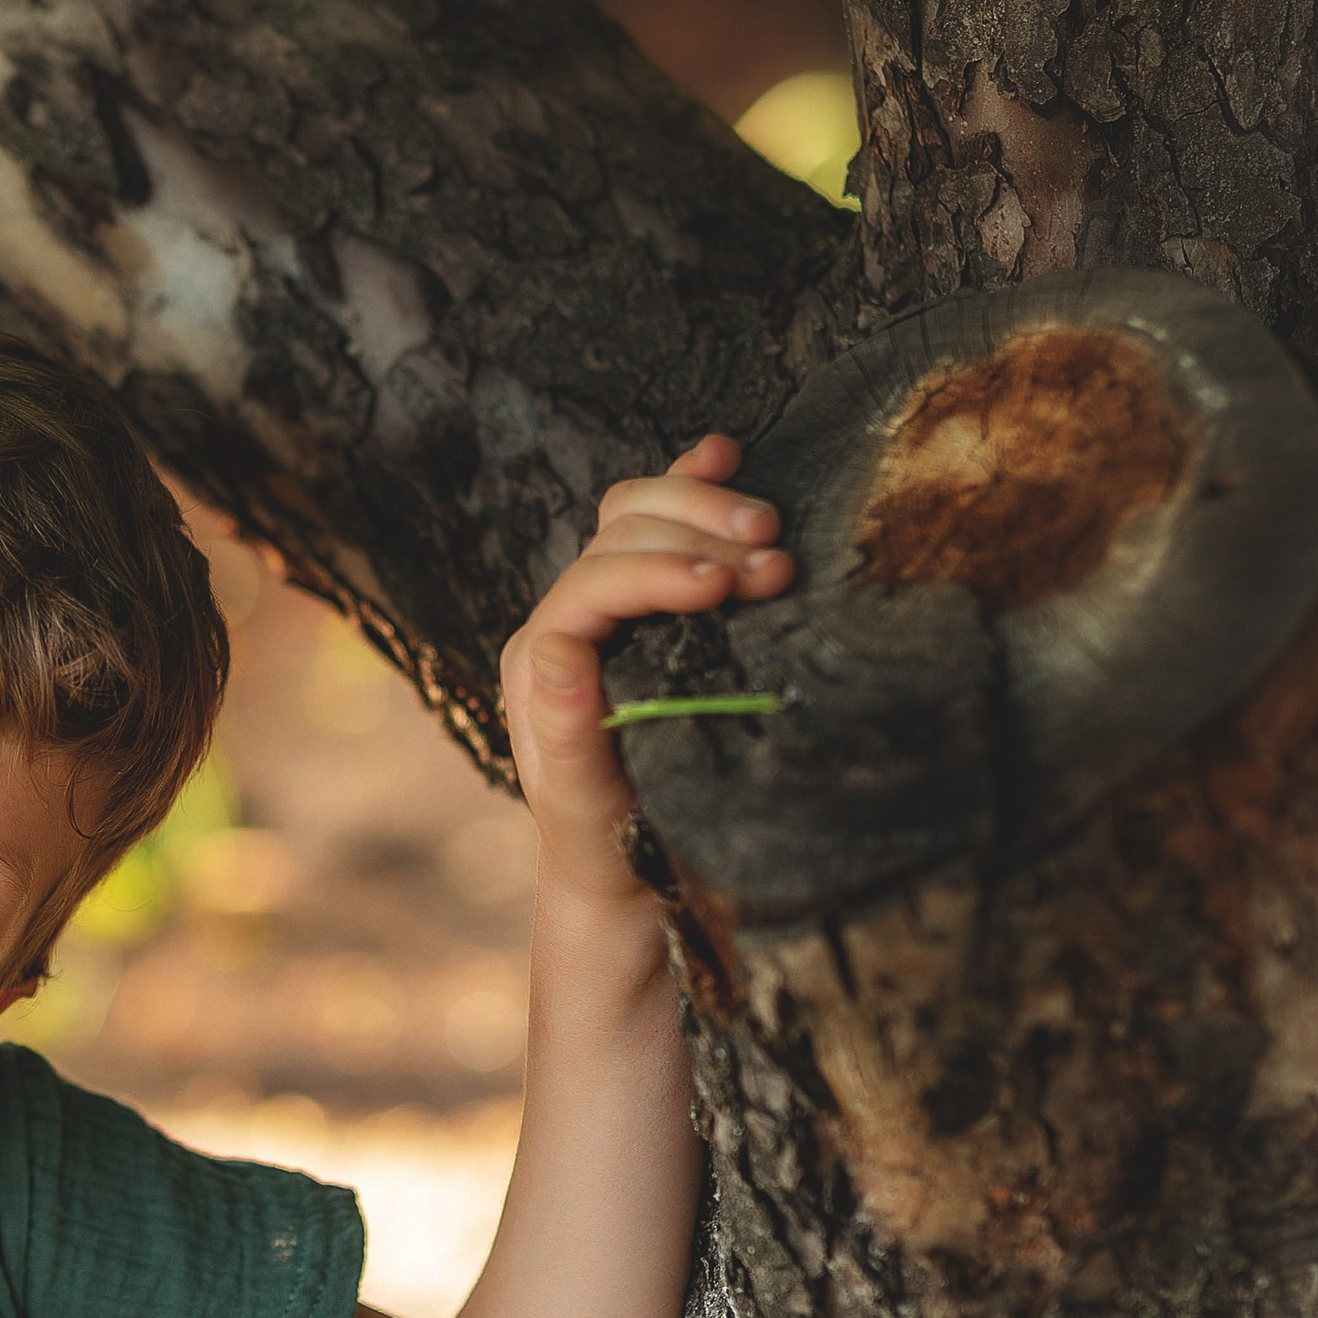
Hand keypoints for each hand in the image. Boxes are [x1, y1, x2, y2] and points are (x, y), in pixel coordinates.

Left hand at [499, 435, 791, 906]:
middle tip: (776, 566)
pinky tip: (726, 452)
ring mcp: (607, 603)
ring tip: (776, 539)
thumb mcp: (583, 802)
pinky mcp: (649, 602)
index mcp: (541, 658)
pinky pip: (662, 521)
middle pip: (623, 533)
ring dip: (710, 511)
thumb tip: (556, 647)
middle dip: (700, 538)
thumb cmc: (607, 841)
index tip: (726, 586)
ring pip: (643, 513)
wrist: (626, 865)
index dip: (659, 572)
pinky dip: (692, 481)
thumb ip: (563, 729)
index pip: (595, 584)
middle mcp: (567, 617)